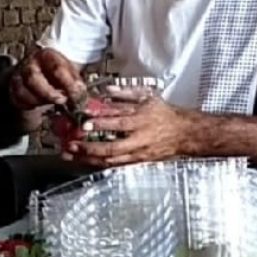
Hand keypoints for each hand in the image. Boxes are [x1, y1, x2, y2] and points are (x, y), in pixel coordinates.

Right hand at [9, 48, 84, 109]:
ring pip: (22, 91)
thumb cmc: (56, 71)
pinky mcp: (14, 88)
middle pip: (32, 77)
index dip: (67, 83)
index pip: (56, 68)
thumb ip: (75, 82)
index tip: (75, 94)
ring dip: (39, 100)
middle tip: (61, 100)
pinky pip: (18, 100)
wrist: (41, 70)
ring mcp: (19, 76)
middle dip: (48, 93)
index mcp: (47, 55)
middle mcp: (30, 63)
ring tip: (52, 103)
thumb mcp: (69, 71)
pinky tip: (40, 104)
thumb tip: (79, 92)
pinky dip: (30, 104)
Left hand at [65, 97, 190, 167]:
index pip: (118, 122)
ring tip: (72, 156)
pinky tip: (87, 162)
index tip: (86, 123)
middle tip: (73, 145)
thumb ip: (126, 93)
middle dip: (90, 148)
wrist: (184, 133)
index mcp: (141, 120)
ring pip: (112, 160)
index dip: (101, 123)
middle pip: (112, 148)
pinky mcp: (138, 162)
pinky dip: (100, 164)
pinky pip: (117, 165)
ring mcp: (138, 153)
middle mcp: (139, 139)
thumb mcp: (148, 97)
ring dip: (90, 159)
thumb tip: (107, 90)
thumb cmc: (165, 114)